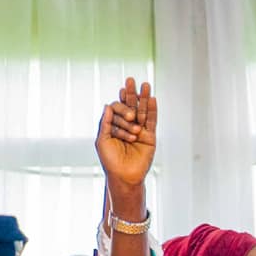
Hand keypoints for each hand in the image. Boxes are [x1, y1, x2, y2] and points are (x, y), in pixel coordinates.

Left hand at [95, 78, 156, 194]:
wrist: (123, 176)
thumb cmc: (110, 160)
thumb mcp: (103, 140)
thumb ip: (105, 123)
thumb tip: (107, 105)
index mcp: (114, 126)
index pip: (116, 111)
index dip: (119, 106)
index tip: (120, 100)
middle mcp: (127, 126)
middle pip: (130, 106)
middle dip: (130, 94)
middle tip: (130, 80)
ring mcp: (139, 130)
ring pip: (142, 111)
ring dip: (143, 98)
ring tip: (145, 85)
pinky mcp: (150, 136)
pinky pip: (152, 121)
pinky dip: (152, 110)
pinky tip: (152, 99)